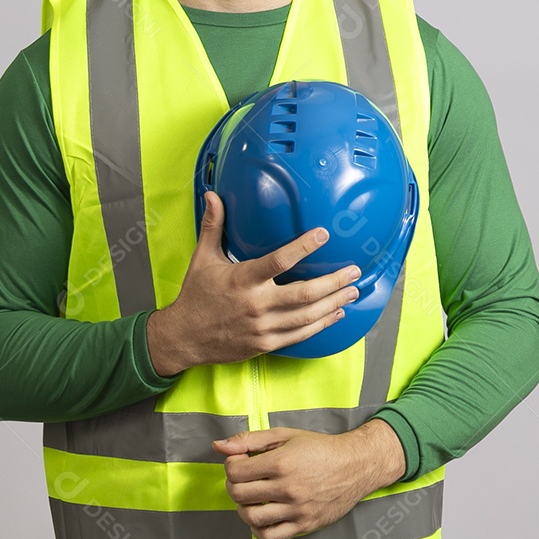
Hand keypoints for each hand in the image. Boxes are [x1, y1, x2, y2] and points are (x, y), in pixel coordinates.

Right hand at [146, 191, 360, 374]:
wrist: (184, 338)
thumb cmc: (196, 295)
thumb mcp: (203, 258)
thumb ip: (214, 226)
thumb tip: (213, 194)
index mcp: (243, 280)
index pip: (279, 261)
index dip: (304, 247)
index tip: (324, 234)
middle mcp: (256, 305)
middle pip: (305, 294)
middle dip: (334, 282)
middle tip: (354, 270)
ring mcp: (263, 327)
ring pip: (308, 317)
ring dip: (334, 303)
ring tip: (353, 290)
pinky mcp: (266, 344)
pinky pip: (301, 335)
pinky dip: (322, 324)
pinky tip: (336, 313)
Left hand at [213, 420, 405, 538]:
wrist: (354, 465)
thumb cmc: (318, 447)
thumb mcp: (284, 435)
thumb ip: (249, 440)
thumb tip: (218, 446)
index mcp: (280, 462)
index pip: (235, 472)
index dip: (231, 465)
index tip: (240, 462)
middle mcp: (287, 488)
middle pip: (239, 495)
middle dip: (233, 486)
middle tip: (243, 479)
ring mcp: (296, 510)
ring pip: (252, 518)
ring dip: (243, 508)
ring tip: (251, 498)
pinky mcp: (304, 525)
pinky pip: (271, 537)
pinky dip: (258, 530)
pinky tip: (261, 516)